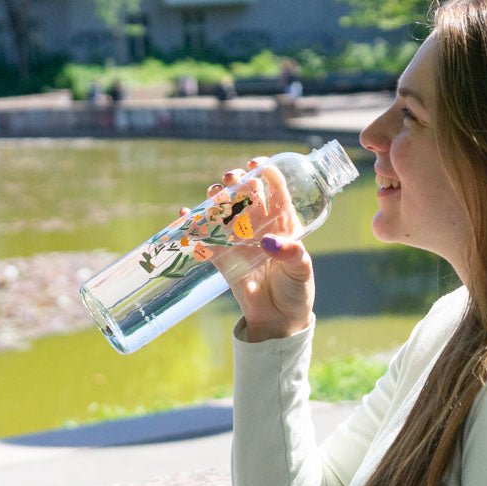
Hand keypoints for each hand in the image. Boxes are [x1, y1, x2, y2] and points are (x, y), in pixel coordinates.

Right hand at [182, 158, 314, 342]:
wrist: (279, 320)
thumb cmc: (296, 290)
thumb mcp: (301, 270)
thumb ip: (291, 254)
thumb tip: (269, 242)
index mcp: (284, 223)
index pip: (275, 190)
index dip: (266, 173)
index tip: (255, 165)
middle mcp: (260, 227)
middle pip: (246, 195)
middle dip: (236, 182)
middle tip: (230, 179)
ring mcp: (239, 240)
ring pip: (224, 211)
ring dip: (215, 199)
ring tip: (211, 194)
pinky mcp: (222, 257)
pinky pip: (205, 238)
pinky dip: (193, 225)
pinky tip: (185, 215)